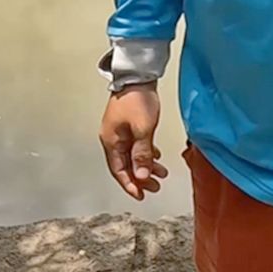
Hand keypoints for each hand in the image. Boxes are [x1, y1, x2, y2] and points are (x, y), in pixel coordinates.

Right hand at [100, 84, 167, 200]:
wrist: (137, 76)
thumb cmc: (137, 99)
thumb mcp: (143, 130)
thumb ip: (142, 154)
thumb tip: (141, 176)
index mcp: (111, 141)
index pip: (118, 170)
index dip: (130, 185)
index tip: (140, 195)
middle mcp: (112, 138)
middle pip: (125, 165)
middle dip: (140, 178)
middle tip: (155, 187)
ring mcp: (119, 131)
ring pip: (132, 155)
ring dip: (145, 166)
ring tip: (161, 173)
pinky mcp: (127, 124)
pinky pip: (135, 145)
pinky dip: (145, 153)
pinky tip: (155, 155)